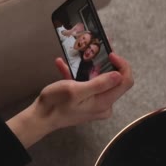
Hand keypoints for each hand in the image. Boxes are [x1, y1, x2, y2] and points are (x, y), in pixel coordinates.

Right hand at [7, 53, 132, 148]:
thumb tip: (119, 75)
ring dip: (89, 67)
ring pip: (99, 81)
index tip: (110, 54)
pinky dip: (76, 75)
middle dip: (105, 62)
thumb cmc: (55, 104)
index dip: (122, 65)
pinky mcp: (85, 102)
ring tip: (78, 54)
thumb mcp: (75, 90)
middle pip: (114, 80)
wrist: (40, 118)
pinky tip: (62, 65)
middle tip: (95, 47)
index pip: (125, 82)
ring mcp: (94, 104)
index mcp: (104, 102)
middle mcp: (103, 104)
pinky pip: (86, 85)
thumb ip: (99, 84)